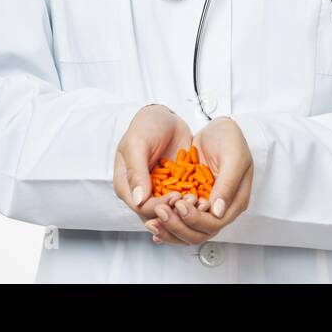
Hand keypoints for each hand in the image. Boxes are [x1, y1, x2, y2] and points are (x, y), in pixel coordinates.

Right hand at [114, 104, 193, 227]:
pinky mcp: (174, 189)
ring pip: (171, 211)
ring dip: (186, 210)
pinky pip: (183, 201)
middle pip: (156, 214)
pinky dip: (193, 201)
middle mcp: (141, 193)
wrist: (165, 117)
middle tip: (192, 200)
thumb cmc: (146, 126)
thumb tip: (138, 200)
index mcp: (126, 186)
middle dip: (175, 211)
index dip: (158, 206)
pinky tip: (205, 198)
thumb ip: (137, 171)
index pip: (141, 207)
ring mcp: (158, 192)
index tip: (175, 196)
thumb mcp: (137, 144)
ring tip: (200, 200)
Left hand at [141, 116, 253, 246]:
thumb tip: (217, 211)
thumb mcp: (234, 157)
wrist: (218, 128)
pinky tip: (152, 222)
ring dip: (169, 228)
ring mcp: (204, 205)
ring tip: (151, 220)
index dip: (195, 219)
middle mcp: (220, 209)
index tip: (179, 205)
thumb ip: (227, 184)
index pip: (214, 224)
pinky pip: (178, 218)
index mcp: (235, 202)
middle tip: (160, 211)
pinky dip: (166, 223)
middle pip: (198, 232)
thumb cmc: (230, 139)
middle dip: (178, 226)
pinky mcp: (191, 200)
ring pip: (186, 229)